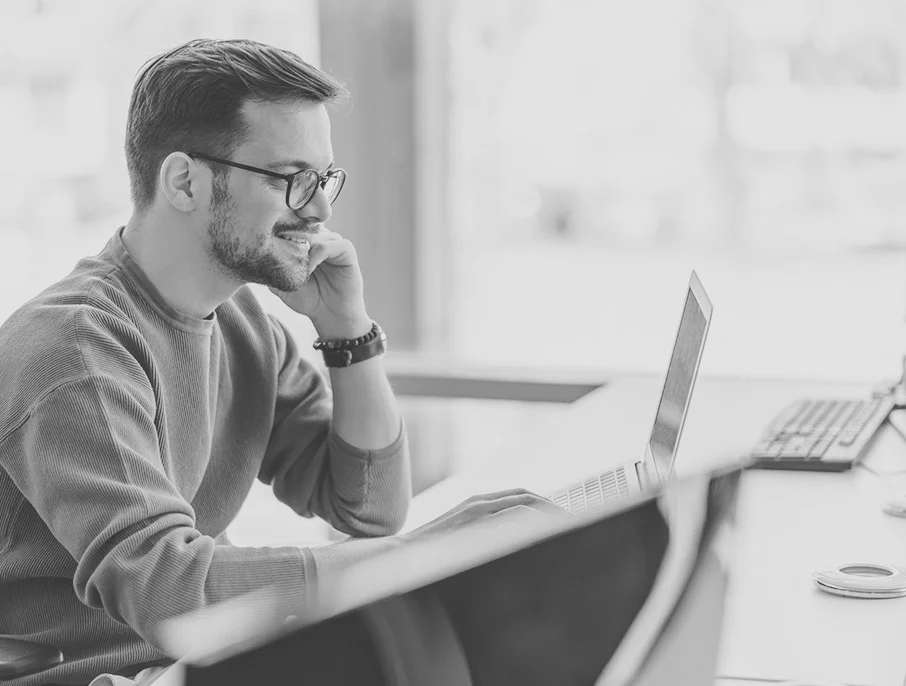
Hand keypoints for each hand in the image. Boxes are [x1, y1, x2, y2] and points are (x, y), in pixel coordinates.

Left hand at [269, 231, 368, 335]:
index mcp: (306, 241)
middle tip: (280, 251)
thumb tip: (252, 254)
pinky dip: (316, 255)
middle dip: (290, 236)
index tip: (267, 240)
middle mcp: (321, 238)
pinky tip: (309, 270)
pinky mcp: (346, 250)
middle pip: (303, 224)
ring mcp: (334, 242)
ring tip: (296, 266)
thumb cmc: (308, 299)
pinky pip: (329, 244)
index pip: (292, 223)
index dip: (280, 229)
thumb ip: (270, 267)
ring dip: (303, 247)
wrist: (330, 316)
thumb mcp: (281, 283)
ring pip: (315, 233)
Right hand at [403, 488, 568, 541]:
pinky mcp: (472, 523)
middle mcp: (479, 503)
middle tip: (575, 523)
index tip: (562, 519)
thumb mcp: (461, 540)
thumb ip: (483, 536)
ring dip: (547, 515)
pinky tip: (544, 535)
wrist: (401, 555)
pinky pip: (509, 517)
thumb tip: (509, 544)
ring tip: (567, 529)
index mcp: (478, 505)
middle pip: (526, 497)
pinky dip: (531, 523)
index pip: (520, 497)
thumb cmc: (430, 554)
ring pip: (523, 504)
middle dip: (552, 509)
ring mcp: (476, 512)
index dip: (544, 506)